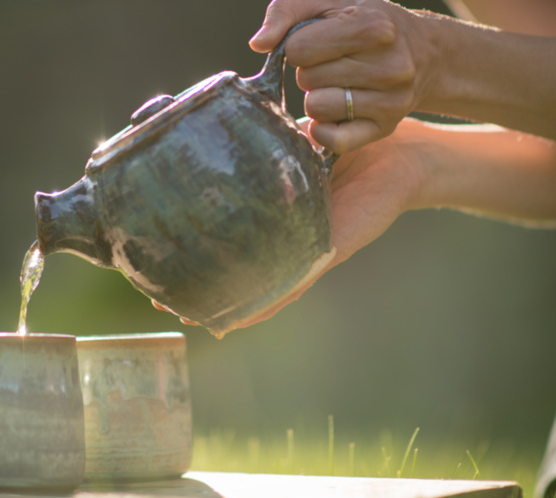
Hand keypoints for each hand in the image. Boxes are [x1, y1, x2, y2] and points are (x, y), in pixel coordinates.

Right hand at [150, 118, 427, 328]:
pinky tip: (239, 318)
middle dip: (203, 288)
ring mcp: (305, 250)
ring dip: (228, 305)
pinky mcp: (328, 250)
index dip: (195, 250)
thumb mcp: (291, 137)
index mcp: (272, 213)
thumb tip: (218, 122)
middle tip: (161, 298)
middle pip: (239, 272)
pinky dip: (268, 300)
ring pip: (260, 288)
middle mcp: (284, 238)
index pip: (227, 237)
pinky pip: (294, 281)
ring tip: (193, 316)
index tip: (157, 259)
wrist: (398, 152)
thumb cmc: (346, 141)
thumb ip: (260, 138)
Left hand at [250, 0, 437, 153]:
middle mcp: (389, 66)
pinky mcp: (385, 129)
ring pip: (316, 108)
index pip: (297, 49)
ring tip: (338, 83)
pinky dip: (324, 129)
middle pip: (306, 79)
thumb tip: (258, 44)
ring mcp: (390, 101)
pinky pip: (333, 141)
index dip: (298, 45)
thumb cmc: (364, 22)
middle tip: (333, 63)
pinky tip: (335, 112)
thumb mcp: (329, 1)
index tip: (317, 41)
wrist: (422, 53)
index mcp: (373, 27)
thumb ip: (286, 12)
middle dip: (310, 70)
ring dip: (316, 97)